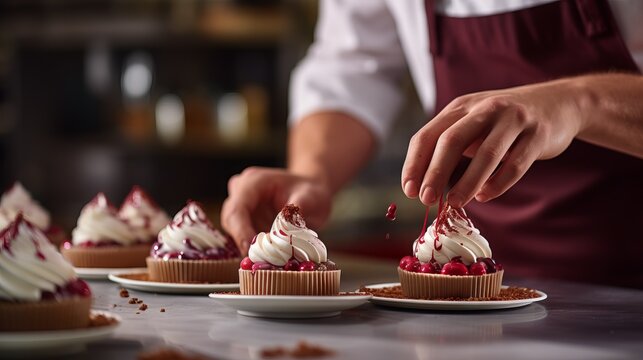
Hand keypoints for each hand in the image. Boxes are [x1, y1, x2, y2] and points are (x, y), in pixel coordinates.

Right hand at [221, 167, 332, 254]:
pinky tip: (271, 254)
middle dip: (244, 240)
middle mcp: (242, 192)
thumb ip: (295, 214)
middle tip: (262, 258)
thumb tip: (282, 235)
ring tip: (272, 256)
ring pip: (234, 231)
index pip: (237, 207)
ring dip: (250, 245)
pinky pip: (242, 238)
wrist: (312, 193)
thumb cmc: (311, 192)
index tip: (250, 250)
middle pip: (231, 220)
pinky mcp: (245, 222)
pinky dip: (254, 248)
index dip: (240, 230)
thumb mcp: (311, 199)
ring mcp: (242, 207)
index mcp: (254, 181)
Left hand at [401, 80, 586, 206]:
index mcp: (461, 107)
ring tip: (454, 204)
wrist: (558, 103)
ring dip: (467, 182)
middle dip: (435, 172)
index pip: (427, 135)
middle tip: (426, 200)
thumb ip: (450, 148)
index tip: (409, 191)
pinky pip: (516, 163)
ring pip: (487, 153)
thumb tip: (422, 186)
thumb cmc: (504, 123)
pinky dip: (499, 183)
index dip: (415, 164)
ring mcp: (513, 118)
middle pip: (452, 140)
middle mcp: (484, 108)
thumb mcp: (473, 125)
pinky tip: (485, 196)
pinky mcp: (538, 133)